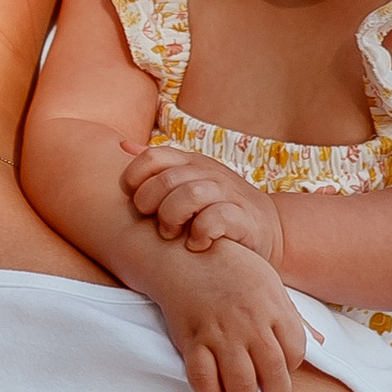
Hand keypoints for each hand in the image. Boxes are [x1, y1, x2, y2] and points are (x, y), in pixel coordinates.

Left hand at [122, 144, 283, 260]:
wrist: (269, 228)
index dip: (136, 179)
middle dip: (152, 204)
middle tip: (155, 224)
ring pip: (190, 194)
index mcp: (191, 163)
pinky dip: (200, 234)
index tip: (138, 203)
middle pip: (167, 179)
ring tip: (173, 235)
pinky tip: (197, 245)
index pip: (152, 157)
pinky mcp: (243, 218)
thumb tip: (122, 146)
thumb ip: (158, 165)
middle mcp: (208, 173)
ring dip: (174, 217)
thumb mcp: (189, 179)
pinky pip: (215, 219)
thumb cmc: (218, 207)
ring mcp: (228, 193)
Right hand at [149, 238, 310, 391]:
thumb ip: (293, 317)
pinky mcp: (192, 341)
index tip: (283, 371)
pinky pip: (202, 378)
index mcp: (273, 307)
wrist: (183, 256)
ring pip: (240, 383)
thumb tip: (319, 343)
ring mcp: (220, 333)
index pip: (296, 352)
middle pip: (273, 374)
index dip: (292, 368)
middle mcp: (249, 323)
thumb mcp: (271, 284)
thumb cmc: (231, 269)